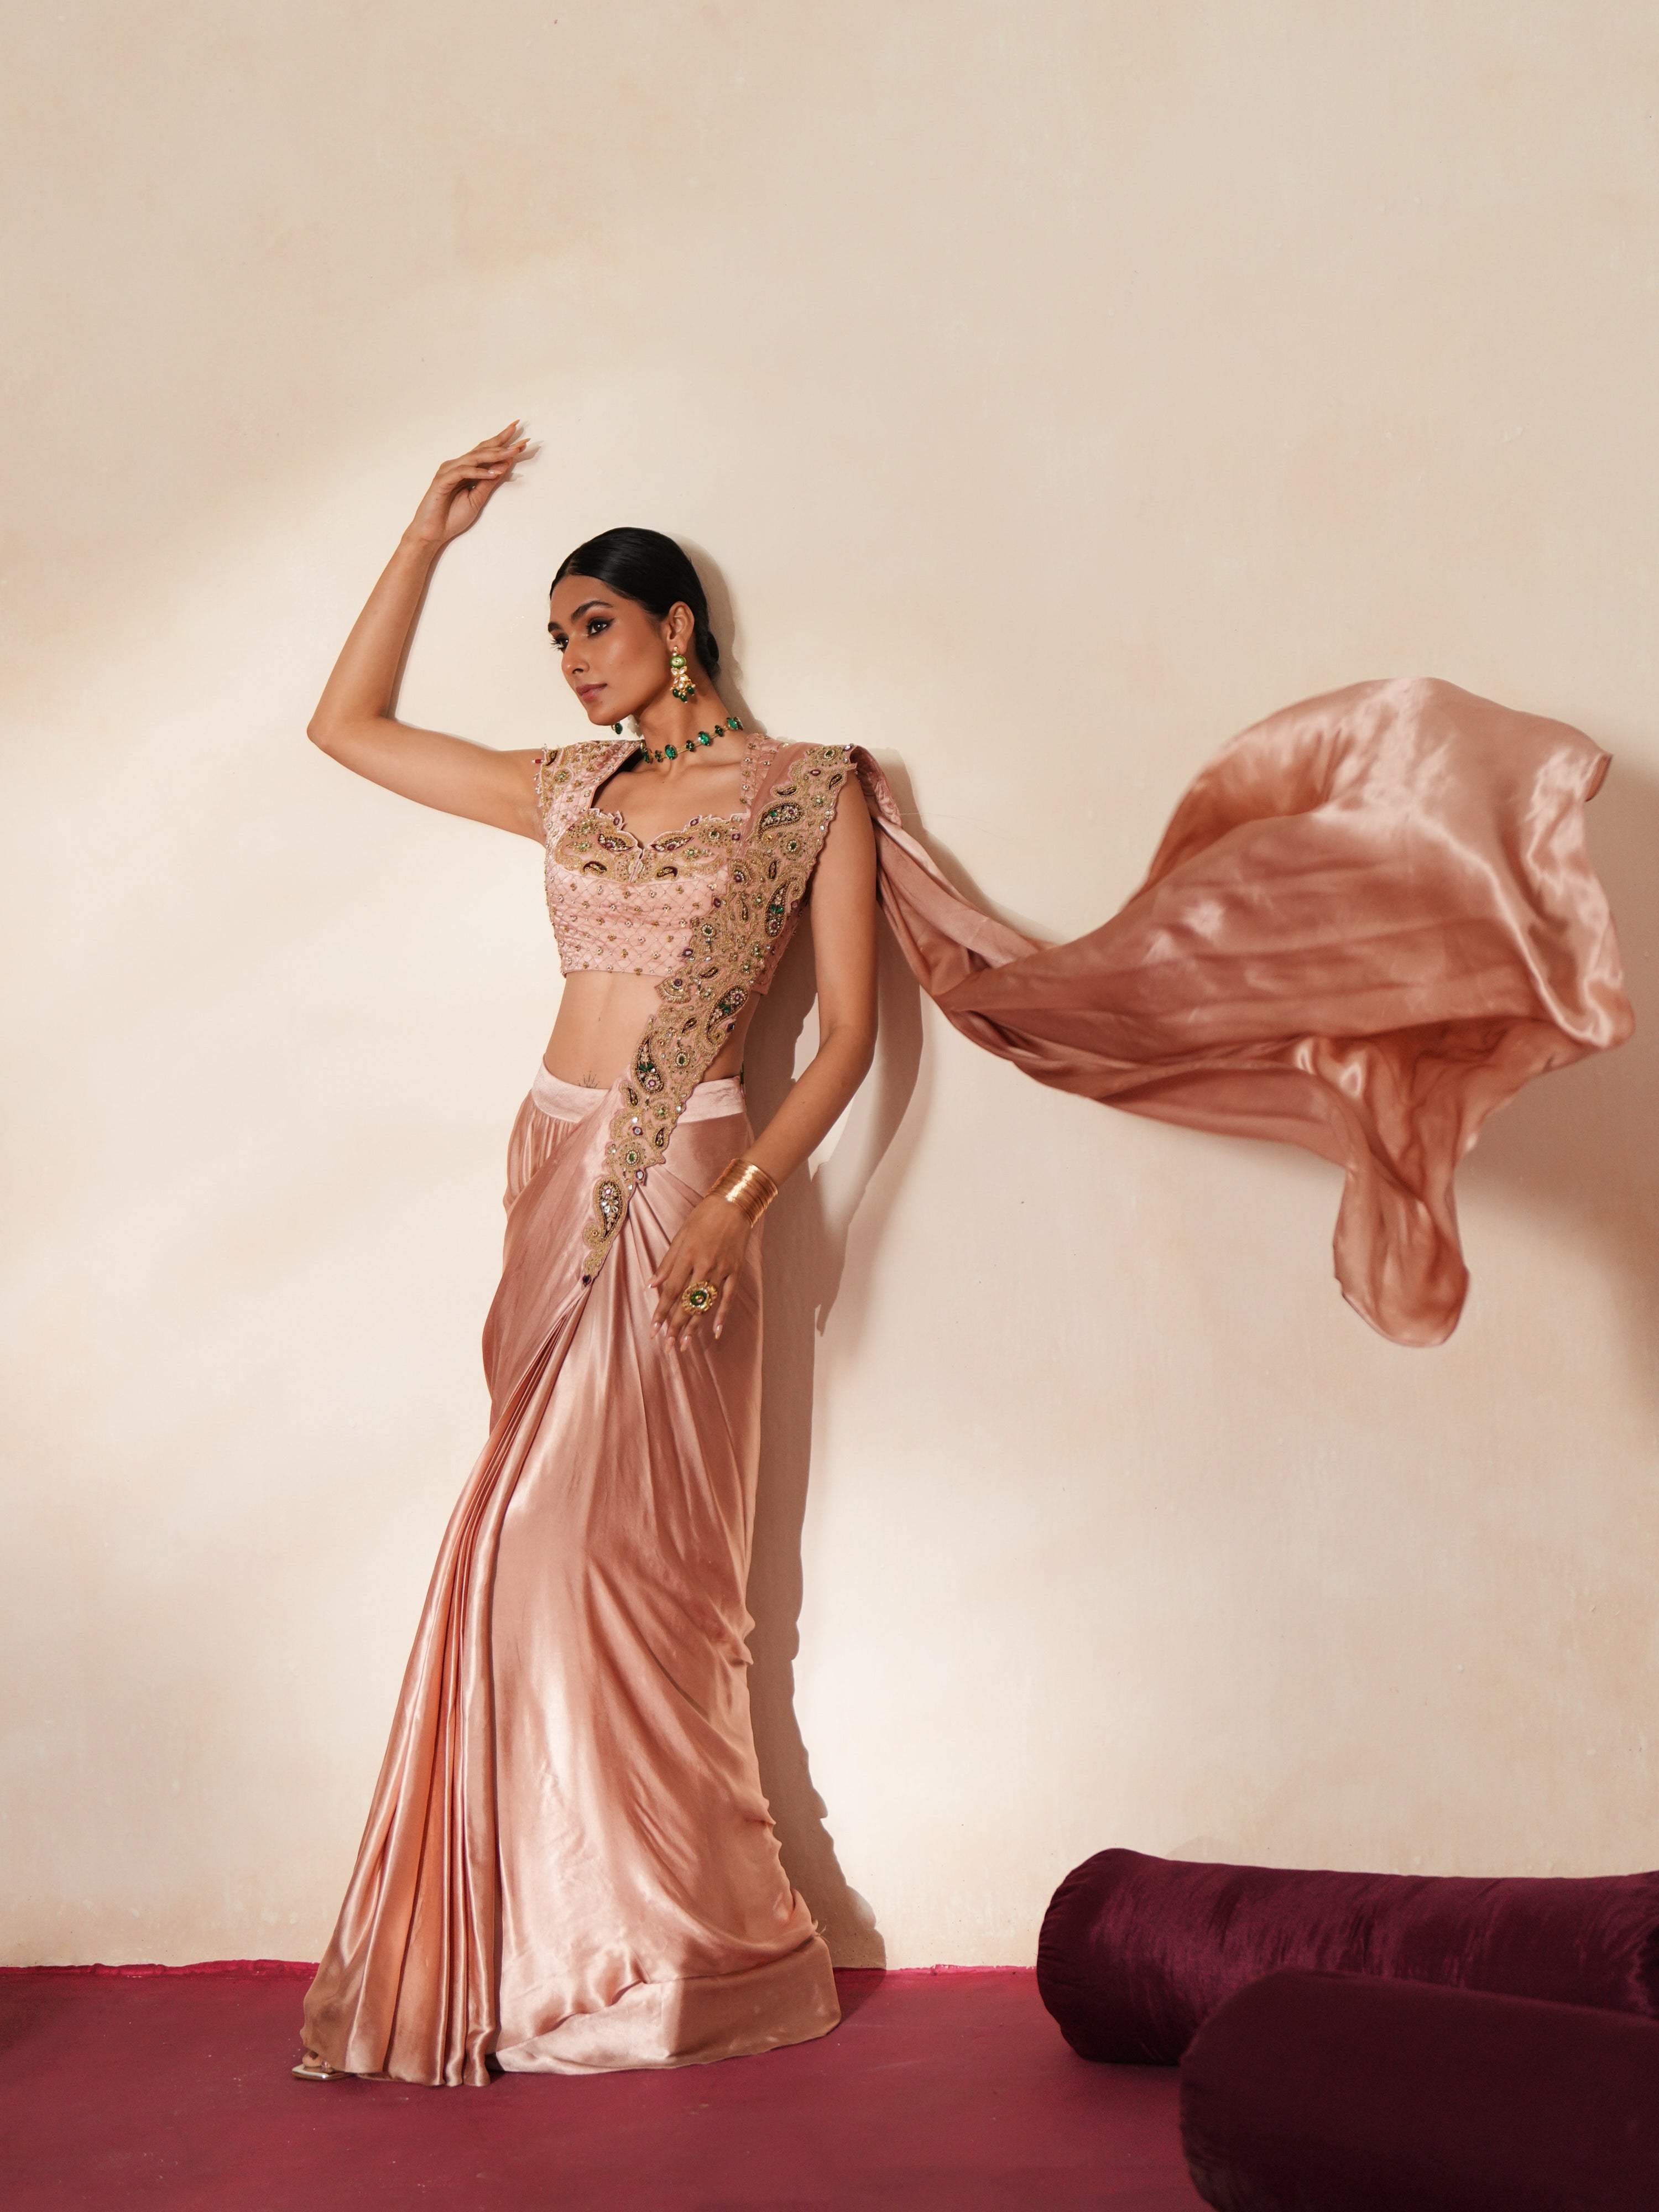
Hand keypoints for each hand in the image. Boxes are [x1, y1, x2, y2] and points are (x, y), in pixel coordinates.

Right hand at [403, 422, 529, 547]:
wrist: (432, 533)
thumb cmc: (451, 517)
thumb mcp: (477, 499)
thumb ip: (488, 483)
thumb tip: (504, 467)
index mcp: (465, 469)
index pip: (486, 453)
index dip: (503, 445)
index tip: (522, 442)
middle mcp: (457, 466)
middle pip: (482, 449)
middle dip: (503, 443)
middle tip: (522, 440)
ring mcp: (448, 471)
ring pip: (474, 458)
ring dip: (495, 455)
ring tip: (513, 453)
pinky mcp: (442, 481)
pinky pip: (463, 472)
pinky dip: (478, 472)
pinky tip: (493, 473)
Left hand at [649, 1193, 752, 1348]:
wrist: (734, 1203)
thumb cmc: (703, 1216)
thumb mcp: (680, 1235)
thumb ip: (667, 1263)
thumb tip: (651, 1286)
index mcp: (687, 1256)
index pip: (671, 1291)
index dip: (661, 1312)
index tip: (653, 1330)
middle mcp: (704, 1266)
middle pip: (687, 1302)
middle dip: (675, 1326)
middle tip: (666, 1346)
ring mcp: (722, 1270)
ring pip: (706, 1304)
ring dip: (694, 1326)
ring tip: (684, 1344)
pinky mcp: (736, 1271)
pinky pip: (729, 1297)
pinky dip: (722, 1315)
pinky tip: (715, 1331)